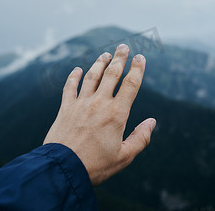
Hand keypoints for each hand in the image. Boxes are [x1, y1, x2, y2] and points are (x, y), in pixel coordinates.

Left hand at [43, 44, 155, 184]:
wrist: (63, 168)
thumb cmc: (96, 166)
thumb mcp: (124, 156)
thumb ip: (140, 138)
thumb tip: (152, 122)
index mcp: (117, 114)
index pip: (130, 85)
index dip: (137, 69)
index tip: (140, 57)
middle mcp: (99, 103)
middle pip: (111, 74)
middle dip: (119, 59)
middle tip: (123, 46)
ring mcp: (80, 104)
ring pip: (92, 77)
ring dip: (99, 64)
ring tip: (105, 55)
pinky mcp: (65, 109)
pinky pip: (69, 88)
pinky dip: (73, 77)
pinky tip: (76, 69)